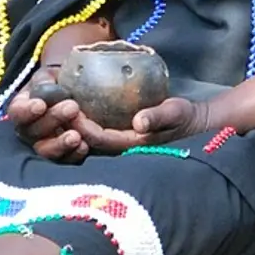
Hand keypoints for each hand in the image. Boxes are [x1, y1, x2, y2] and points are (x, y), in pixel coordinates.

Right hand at [5, 68, 89, 162]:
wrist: (74, 94)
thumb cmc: (58, 84)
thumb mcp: (49, 77)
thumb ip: (44, 81)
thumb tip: (46, 87)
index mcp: (22, 109)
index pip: (17, 112)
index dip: (26, 111)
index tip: (40, 105)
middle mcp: (29, 131)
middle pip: (32, 132)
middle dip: (52, 120)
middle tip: (72, 107)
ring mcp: (45, 145)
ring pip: (45, 151)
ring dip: (60, 144)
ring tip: (76, 136)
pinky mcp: (62, 156)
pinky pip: (65, 161)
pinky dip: (74, 155)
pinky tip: (84, 146)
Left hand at [75, 98, 204, 154]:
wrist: (195, 124)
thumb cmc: (186, 118)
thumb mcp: (175, 112)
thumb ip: (158, 117)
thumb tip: (139, 122)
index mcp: (132, 145)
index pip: (99, 138)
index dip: (83, 126)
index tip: (71, 108)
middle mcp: (123, 148)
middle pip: (89, 140)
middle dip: (73, 126)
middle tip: (59, 106)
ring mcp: (121, 144)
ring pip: (90, 137)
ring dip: (76, 124)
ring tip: (62, 106)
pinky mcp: (122, 137)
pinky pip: (98, 131)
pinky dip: (86, 122)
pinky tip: (78, 106)